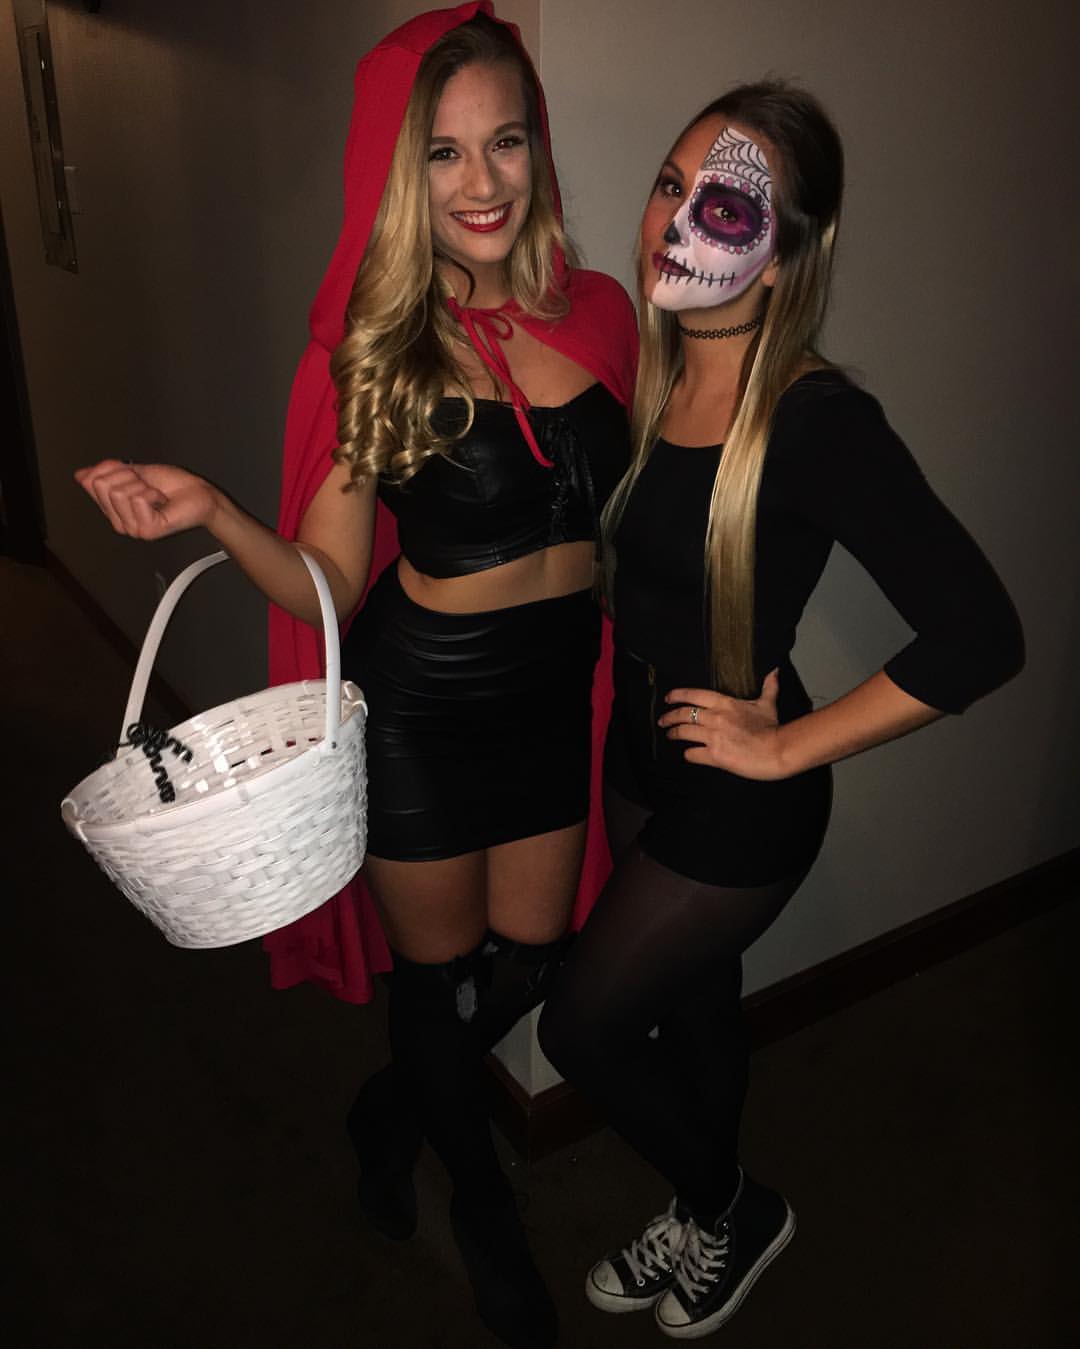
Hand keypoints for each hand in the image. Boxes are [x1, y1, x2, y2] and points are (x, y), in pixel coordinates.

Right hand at [74, 460, 219, 539]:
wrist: (199, 494)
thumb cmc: (173, 485)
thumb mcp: (134, 472)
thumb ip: (106, 474)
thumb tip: (80, 475)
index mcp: (113, 509)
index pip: (92, 481)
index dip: (114, 468)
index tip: (133, 474)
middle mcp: (119, 522)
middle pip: (102, 485)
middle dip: (127, 476)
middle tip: (146, 485)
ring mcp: (132, 528)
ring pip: (119, 492)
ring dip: (142, 485)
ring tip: (155, 495)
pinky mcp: (146, 530)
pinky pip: (138, 499)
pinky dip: (153, 493)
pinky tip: (161, 501)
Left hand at [658, 670, 787, 779]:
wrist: (778, 750)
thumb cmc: (773, 728)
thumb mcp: (768, 704)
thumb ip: (768, 687)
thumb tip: (774, 671)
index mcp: (725, 703)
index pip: (694, 694)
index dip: (677, 695)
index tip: (668, 698)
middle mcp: (716, 717)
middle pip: (683, 713)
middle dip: (669, 717)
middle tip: (663, 720)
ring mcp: (713, 736)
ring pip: (683, 732)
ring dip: (673, 734)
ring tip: (669, 735)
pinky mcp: (715, 755)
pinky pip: (692, 754)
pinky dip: (688, 754)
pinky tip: (688, 754)